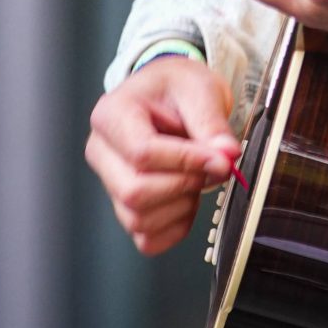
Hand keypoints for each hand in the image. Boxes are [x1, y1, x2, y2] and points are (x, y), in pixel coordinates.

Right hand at [85, 56, 239, 255]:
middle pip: (134, 192)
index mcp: (111, 115)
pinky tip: (188, 200)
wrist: (170, 97)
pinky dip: (175, 228)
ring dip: (181, 206)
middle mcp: (102, 152)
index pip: (142, 153)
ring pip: (138, 219)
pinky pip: (146, 239)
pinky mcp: (124, 207)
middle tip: (209, 168)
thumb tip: (226, 155)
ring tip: (197, 178)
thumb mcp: (199, 90)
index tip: (219, 158)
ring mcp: (109, 183)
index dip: (185, 161)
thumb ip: (212, 123)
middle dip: (183, 185)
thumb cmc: (176, 88)